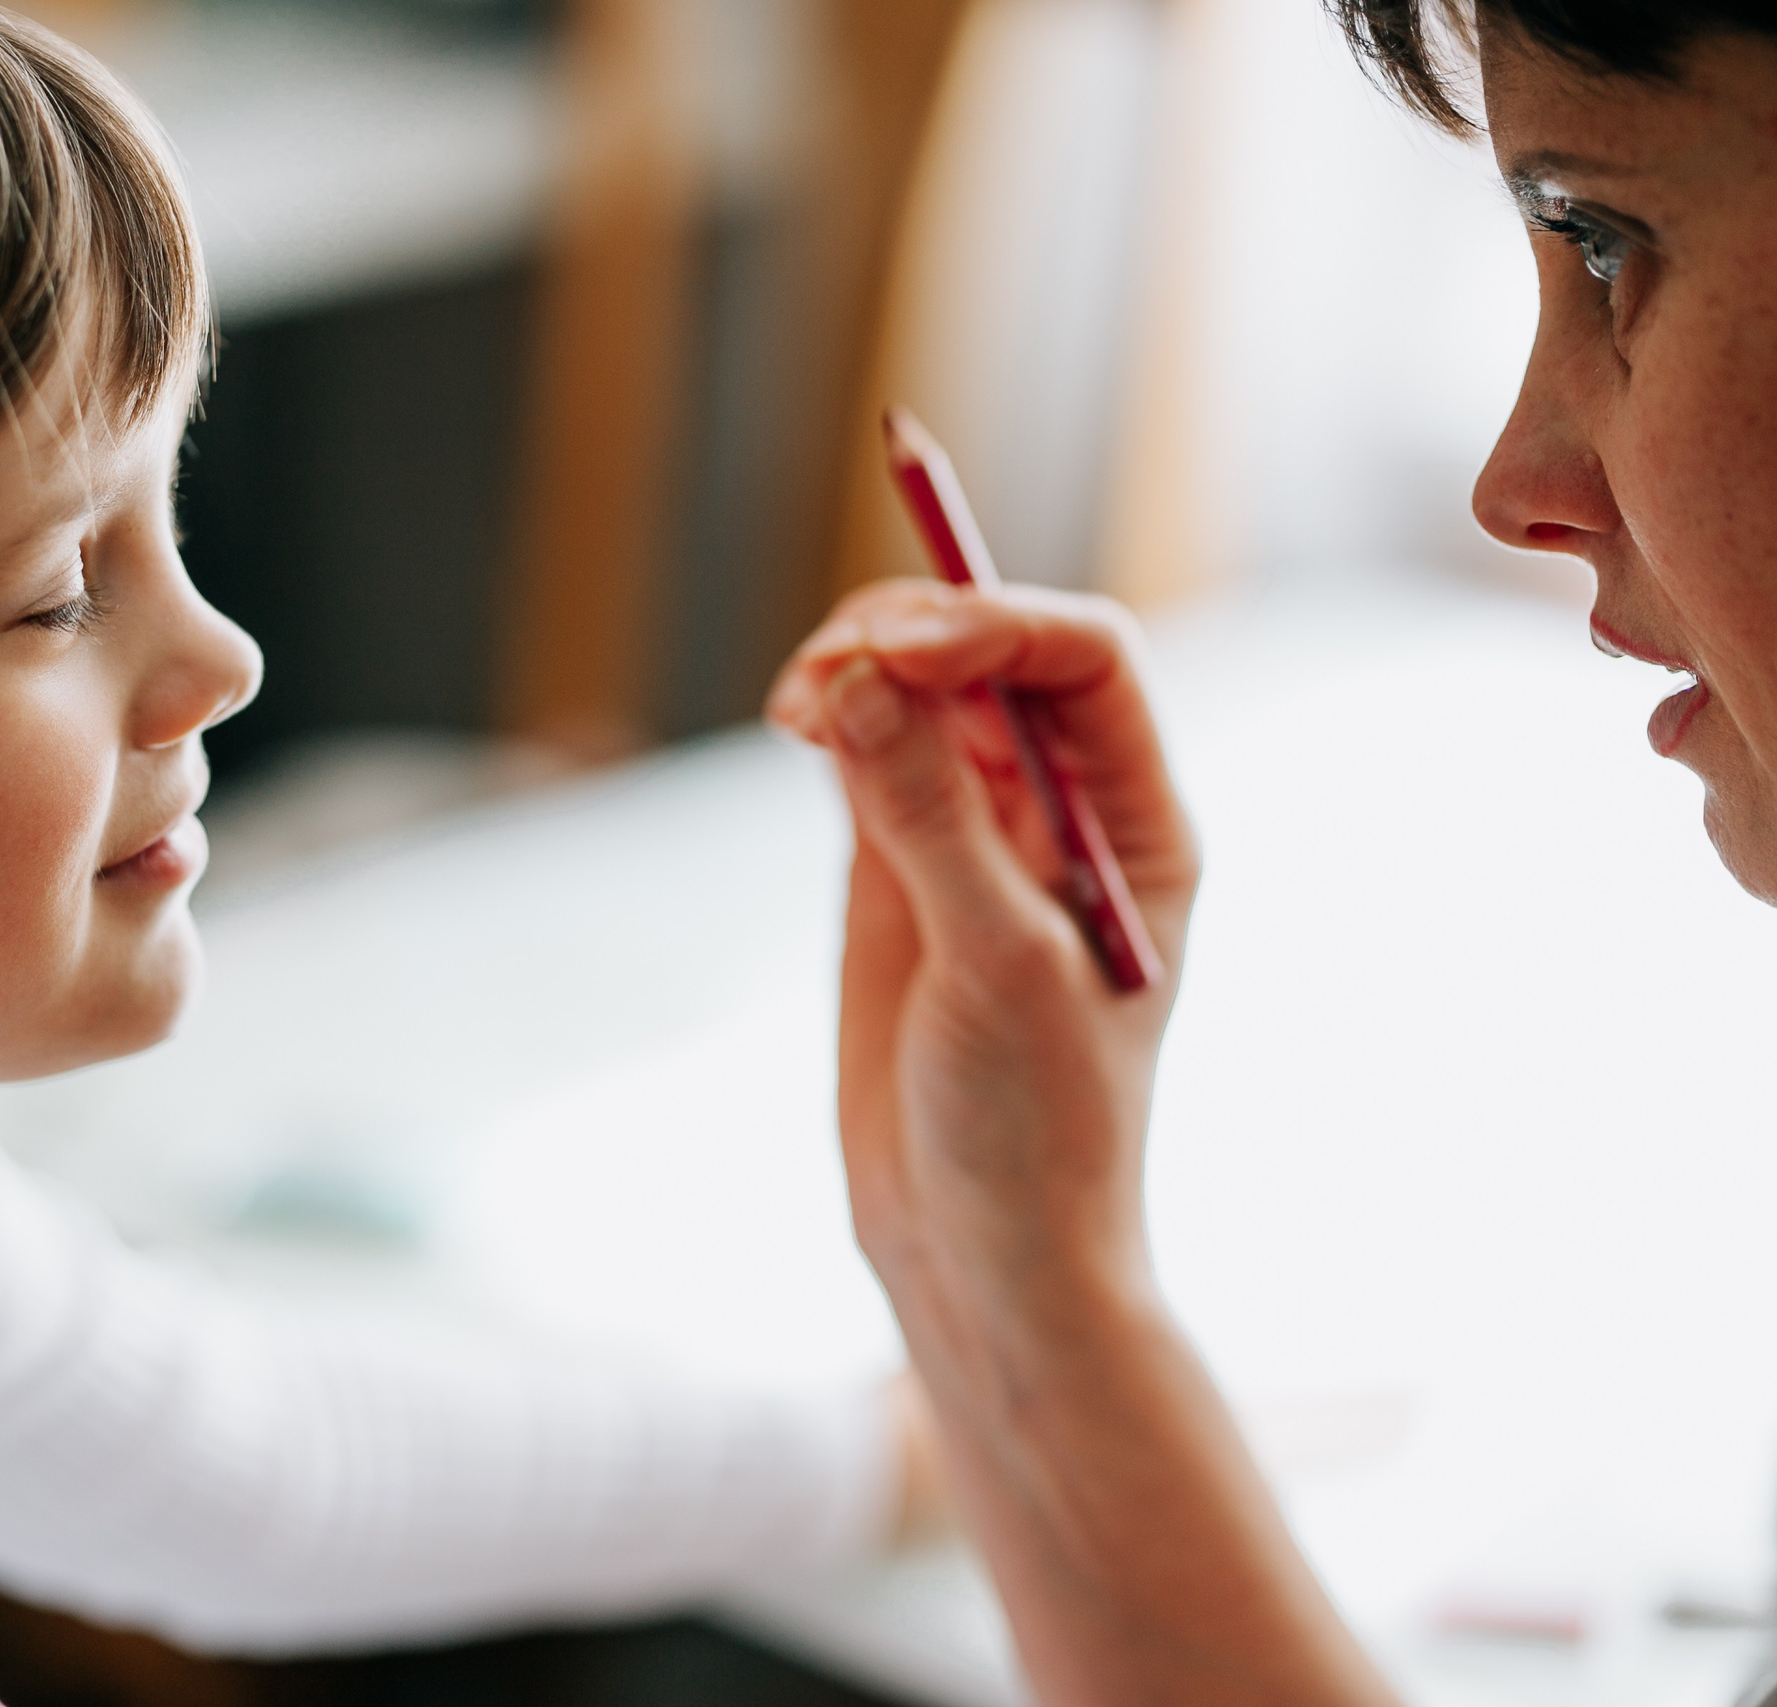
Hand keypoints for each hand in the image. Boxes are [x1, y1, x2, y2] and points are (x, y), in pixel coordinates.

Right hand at [771, 586, 1394, 1706]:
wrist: (981, 1251)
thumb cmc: (1033, 1127)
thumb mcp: (994, 965)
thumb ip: (931, 818)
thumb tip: (862, 680)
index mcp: (1136, 827)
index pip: (1084, 663)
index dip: (996, 627)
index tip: (903, 651)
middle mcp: (1061, 813)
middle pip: (992, 656)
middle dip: (910, 636)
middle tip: (826, 674)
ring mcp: (973, 836)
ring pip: (918, 692)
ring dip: (858, 667)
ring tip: (796, 704)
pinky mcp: (894, 870)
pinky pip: (865, 753)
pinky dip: (830, 719)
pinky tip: (797, 725)